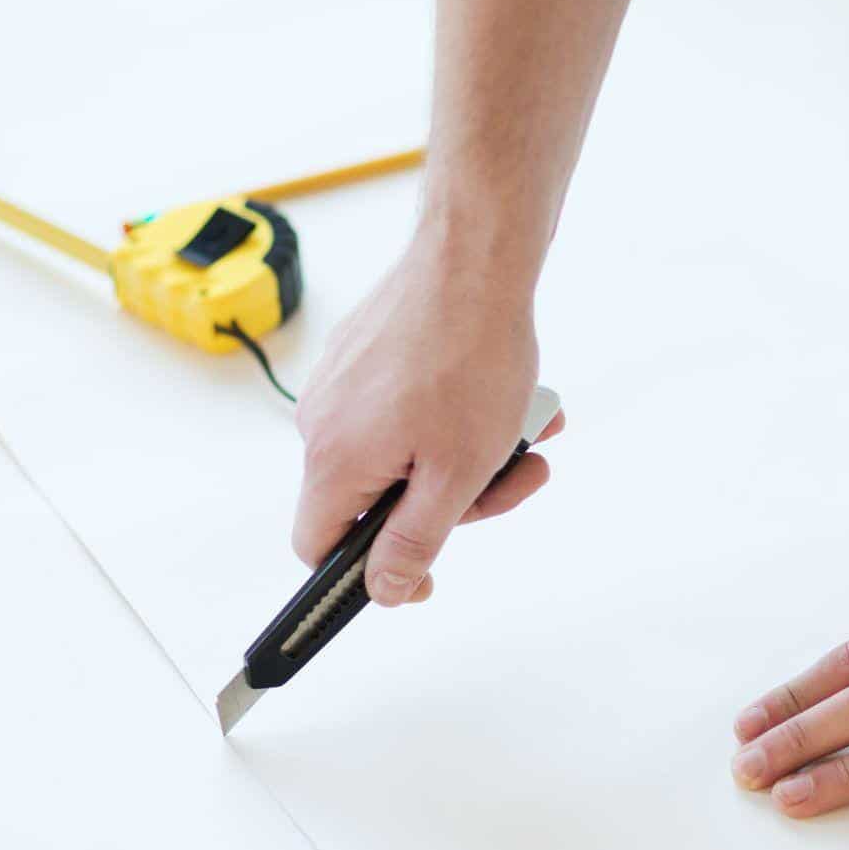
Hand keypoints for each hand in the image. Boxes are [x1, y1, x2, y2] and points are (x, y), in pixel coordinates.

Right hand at [292, 234, 559, 604]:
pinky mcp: (365, 356)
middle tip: (518, 474)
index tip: (421, 575)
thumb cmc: (469, 356)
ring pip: (406, 453)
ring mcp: (342, 384)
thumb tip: (383, 591)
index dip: (367, 574)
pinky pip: (407, 410)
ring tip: (529, 428)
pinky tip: (508, 399)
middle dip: (457, 498)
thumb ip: (415, 542)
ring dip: (472, 454)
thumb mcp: (456, 474)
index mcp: (334, 460)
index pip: (319, 547)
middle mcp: (322, 422)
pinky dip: (458, 415)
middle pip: (380, 501)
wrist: (474, 258)